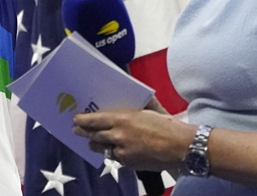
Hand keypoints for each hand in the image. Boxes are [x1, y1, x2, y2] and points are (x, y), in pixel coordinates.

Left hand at [72, 108, 195, 171]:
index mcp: (122, 118)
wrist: (180, 147)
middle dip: (84, 133)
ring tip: (90, 142)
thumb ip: (139, 103)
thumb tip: (137, 93)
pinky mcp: (128, 163)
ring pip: (102, 148)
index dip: (83, 120)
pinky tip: (111, 151)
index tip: (76, 119)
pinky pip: (115, 157)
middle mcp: (118, 134)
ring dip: (95, 144)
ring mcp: (122, 150)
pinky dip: (113, 154)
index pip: (94, 120)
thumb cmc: (167, 125)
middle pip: (94, 135)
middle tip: (76, 130)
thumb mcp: (150, 109)